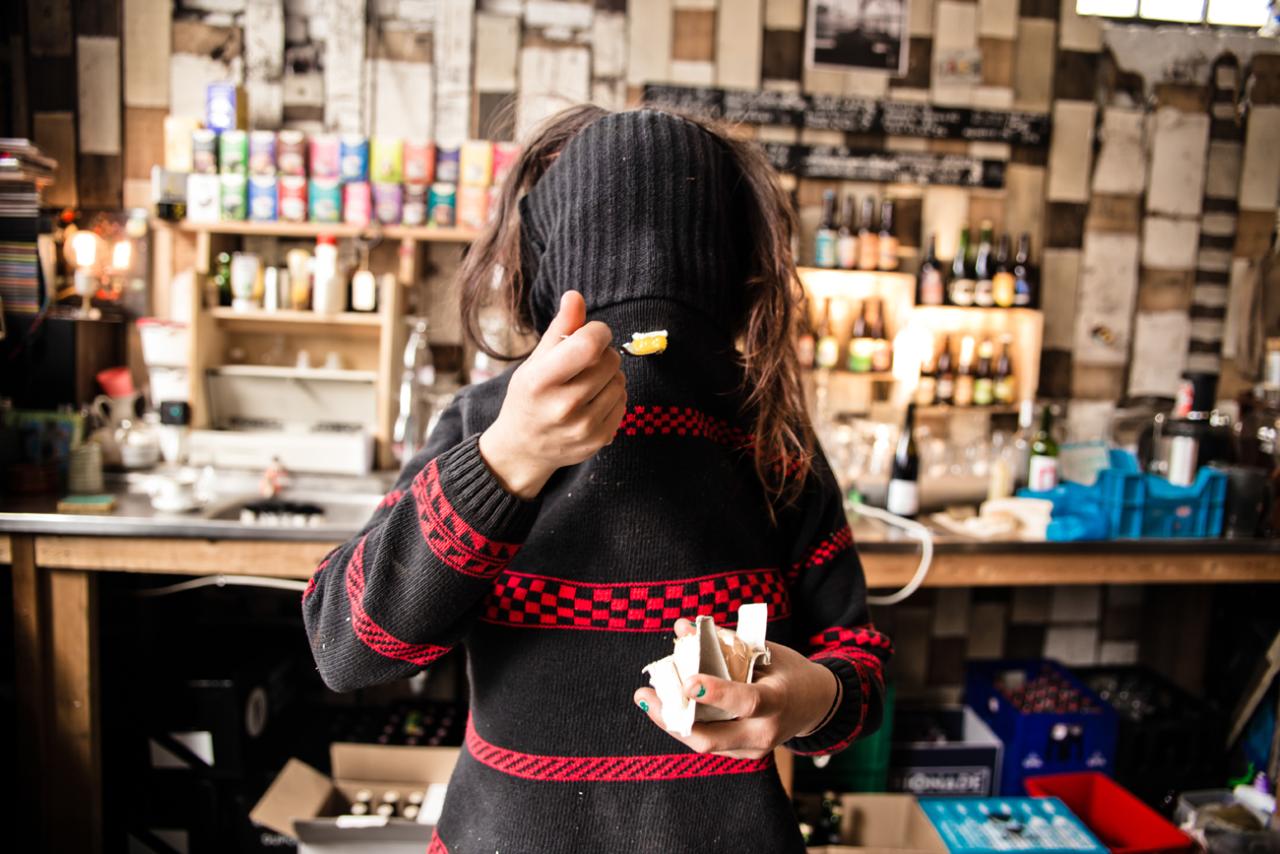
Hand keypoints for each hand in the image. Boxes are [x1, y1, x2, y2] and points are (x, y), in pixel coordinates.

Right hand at [479, 290, 626, 498]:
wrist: (523, 449)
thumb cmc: (529, 396)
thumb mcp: (535, 361)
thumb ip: (560, 328)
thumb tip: (575, 295)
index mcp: (541, 381)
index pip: (589, 344)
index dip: (598, 331)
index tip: (592, 334)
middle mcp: (563, 407)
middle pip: (610, 360)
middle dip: (602, 353)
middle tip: (586, 361)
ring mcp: (584, 428)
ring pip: (620, 380)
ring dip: (609, 375)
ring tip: (587, 383)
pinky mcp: (600, 440)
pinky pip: (624, 402)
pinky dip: (613, 395)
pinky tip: (593, 401)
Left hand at [633, 619, 838, 759]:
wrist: (815, 705)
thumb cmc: (787, 670)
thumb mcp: (763, 648)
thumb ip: (722, 640)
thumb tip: (681, 627)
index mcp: (777, 701)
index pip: (746, 702)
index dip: (717, 693)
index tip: (688, 682)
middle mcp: (765, 732)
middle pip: (711, 738)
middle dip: (672, 719)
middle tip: (644, 695)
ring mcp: (753, 749)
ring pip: (704, 744)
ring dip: (671, 722)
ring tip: (647, 698)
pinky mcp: (743, 755)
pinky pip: (709, 743)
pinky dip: (686, 724)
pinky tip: (668, 706)